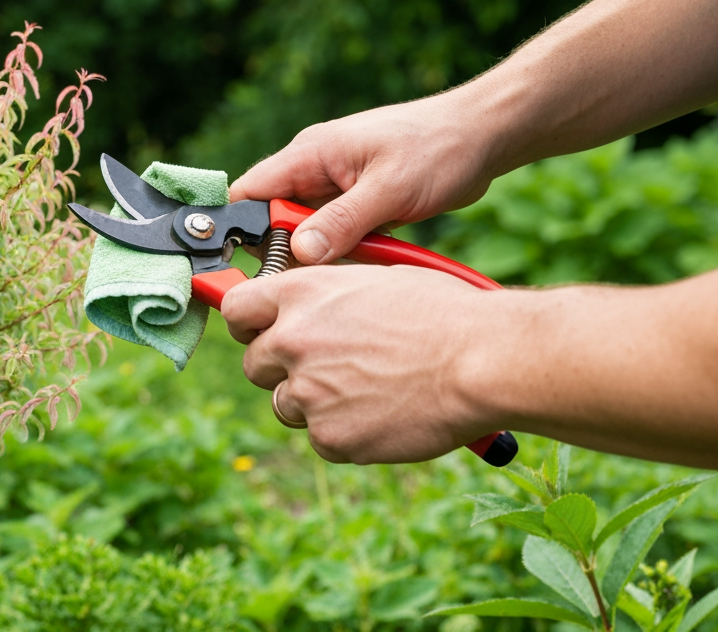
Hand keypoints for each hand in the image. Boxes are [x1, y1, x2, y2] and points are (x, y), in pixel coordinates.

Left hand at [221, 263, 500, 463]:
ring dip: (314, 402)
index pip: (236, 309)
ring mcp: (307, 392)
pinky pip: (320, 438)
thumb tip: (307, 302)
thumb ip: (327, 294)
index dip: (248, 323)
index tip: (258, 331)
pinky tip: (382, 414)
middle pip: (253, 363)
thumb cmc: (443, 314)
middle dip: (282, 368)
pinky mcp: (329, 437)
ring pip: (285, 405)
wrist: (481, 363)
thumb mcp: (375, 279)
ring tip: (368, 389)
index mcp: (301, 294)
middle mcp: (292, 341)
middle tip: (325, 367)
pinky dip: (345, 432)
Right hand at [228, 91, 499, 264]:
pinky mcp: (356, 202)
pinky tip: (370, 256)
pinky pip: (334, 234)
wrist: (484, 136)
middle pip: (273, 219)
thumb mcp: (389, 189)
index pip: (249, 192)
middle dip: (288, 249)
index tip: (258, 264)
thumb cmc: (439, 149)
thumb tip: (297, 252)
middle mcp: (314, 169)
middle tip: (320, 271)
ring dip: (323, 252)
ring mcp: (334, 186)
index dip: (243, 228)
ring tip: (356, 259)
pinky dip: (345, 250)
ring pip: (305, 231)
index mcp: (309, 154)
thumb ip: (341, 221)